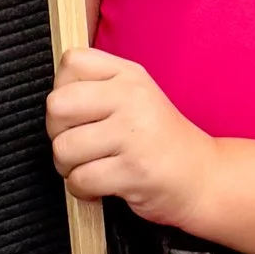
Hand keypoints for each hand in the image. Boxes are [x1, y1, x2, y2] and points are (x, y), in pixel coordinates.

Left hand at [46, 48, 211, 222]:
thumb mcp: (135, 99)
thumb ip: (96, 89)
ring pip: (64, 147)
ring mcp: (134, 133)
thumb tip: (52, 101)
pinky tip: (101, 187)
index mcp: (129, 75)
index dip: (62, 90)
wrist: (202, 177)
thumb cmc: (158, 141)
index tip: (78, 113)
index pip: (71, 62)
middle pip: (57, 105)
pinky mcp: (134, 169)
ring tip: (92, 168)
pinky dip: (82, 190)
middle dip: (57, 133)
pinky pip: (80, 179)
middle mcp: (132, 97)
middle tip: (78, 145)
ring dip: (68, 167)